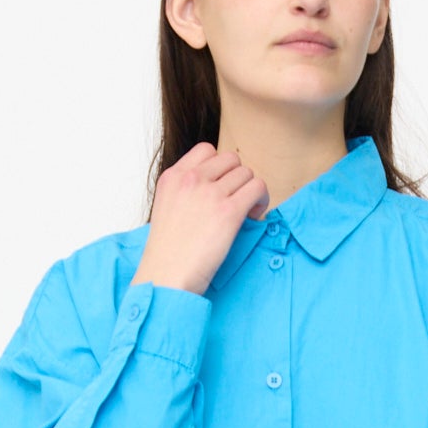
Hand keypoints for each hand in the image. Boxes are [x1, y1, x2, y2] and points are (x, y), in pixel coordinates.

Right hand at [132, 143, 269, 294]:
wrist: (165, 277)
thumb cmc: (167, 255)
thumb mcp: (166, 210)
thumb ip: (185, 193)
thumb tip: (214, 190)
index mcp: (173, 177)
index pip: (206, 150)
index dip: (219, 167)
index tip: (220, 188)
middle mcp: (191, 179)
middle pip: (231, 159)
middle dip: (237, 179)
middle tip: (236, 202)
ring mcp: (210, 193)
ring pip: (247, 173)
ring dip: (251, 191)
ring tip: (246, 213)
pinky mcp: (228, 211)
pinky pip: (257, 189)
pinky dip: (261, 200)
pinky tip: (253, 216)